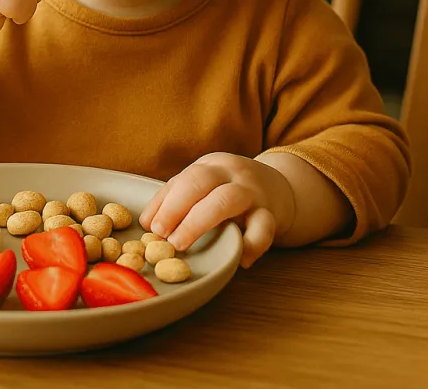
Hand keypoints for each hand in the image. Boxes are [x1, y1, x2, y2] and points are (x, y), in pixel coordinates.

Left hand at [139, 152, 295, 268]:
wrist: (282, 189)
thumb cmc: (232, 190)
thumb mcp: (206, 186)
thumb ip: (177, 197)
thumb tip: (146, 222)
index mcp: (213, 166)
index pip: (185, 178)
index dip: (165, 202)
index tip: (149, 226)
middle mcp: (233, 174)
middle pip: (201, 182)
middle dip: (176, 208)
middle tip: (161, 235)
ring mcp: (254, 192)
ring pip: (228, 199)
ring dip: (199, 221)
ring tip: (181, 244)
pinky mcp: (272, 214)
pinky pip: (263, 228)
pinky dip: (250, 245)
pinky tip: (239, 260)